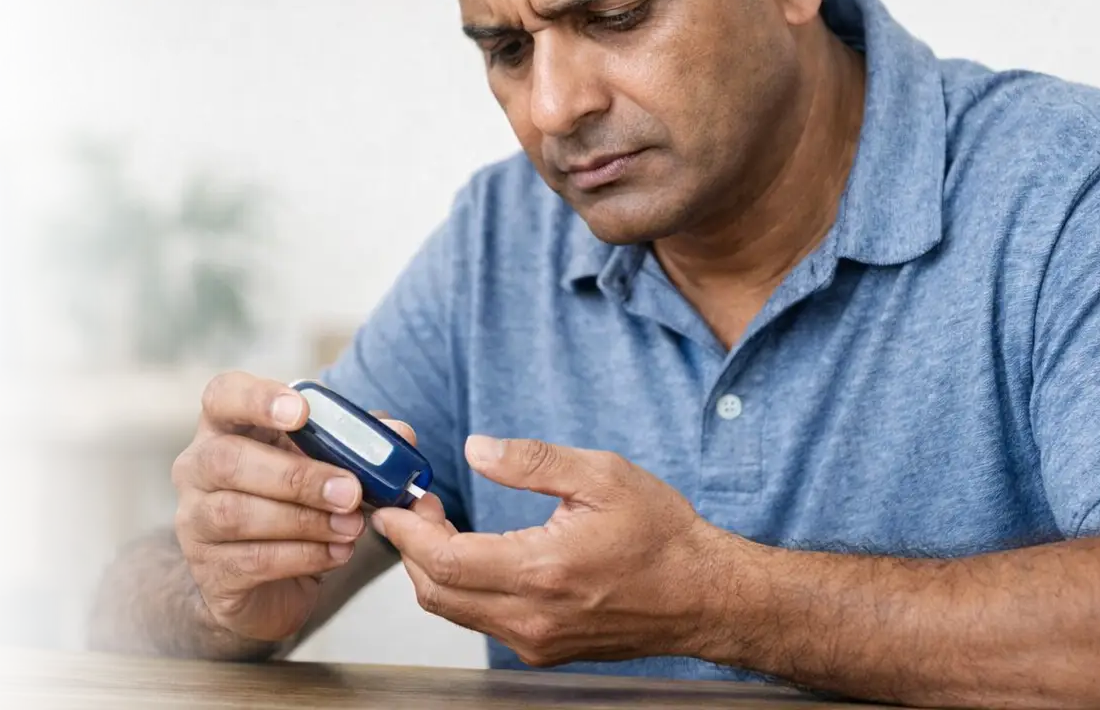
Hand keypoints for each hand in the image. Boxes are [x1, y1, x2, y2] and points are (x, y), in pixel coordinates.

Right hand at [171, 371, 415, 642]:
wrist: (268, 582)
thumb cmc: (295, 503)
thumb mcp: (325, 463)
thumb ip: (361, 443)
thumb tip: (399, 434)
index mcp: (226, 426)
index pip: (223, 395)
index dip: (257, 399)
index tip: (300, 412)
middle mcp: (197, 468)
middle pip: (228, 460)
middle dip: (296, 475)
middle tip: (350, 490)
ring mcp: (194, 522)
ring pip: (237, 514)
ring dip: (305, 520)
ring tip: (352, 526)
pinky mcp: (209, 571)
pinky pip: (252, 560)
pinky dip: (303, 556)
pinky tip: (336, 553)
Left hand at [371, 435, 725, 666]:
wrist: (704, 595)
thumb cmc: (662, 535)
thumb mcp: (602, 475)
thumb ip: (532, 461)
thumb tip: (476, 449)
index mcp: (543, 571)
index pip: (444, 561)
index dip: (408, 531)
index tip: (395, 503)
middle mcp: (533, 617)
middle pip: (436, 593)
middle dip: (412, 549)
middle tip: (417, 507)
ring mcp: (536, 640)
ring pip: (455, 611)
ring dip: (435, 569)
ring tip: (443, 524)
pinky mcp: (543, 649)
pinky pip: (483, 621)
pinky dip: (463, 588)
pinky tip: (476, 553)